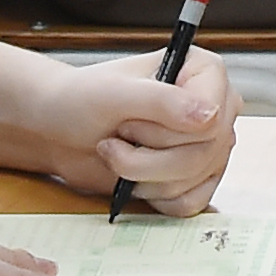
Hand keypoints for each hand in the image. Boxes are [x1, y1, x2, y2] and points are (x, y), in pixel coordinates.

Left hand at [0, 47, 232, 215]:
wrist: (59, 132)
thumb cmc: (80, 102)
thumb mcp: (114, 94)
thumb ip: (162, 101)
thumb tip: (209, 118)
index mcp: (206, 73)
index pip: (212, 120)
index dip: (165, 130)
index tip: (130, 120)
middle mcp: (217, 107)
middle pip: (203, 153)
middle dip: (146, 157)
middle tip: (117, 136)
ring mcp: (212, 144)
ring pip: (192, 180)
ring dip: (142, 176)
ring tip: (119, 153)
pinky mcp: (199, 176)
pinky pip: (192, 201)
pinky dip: (154, 197)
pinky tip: (135, 177)